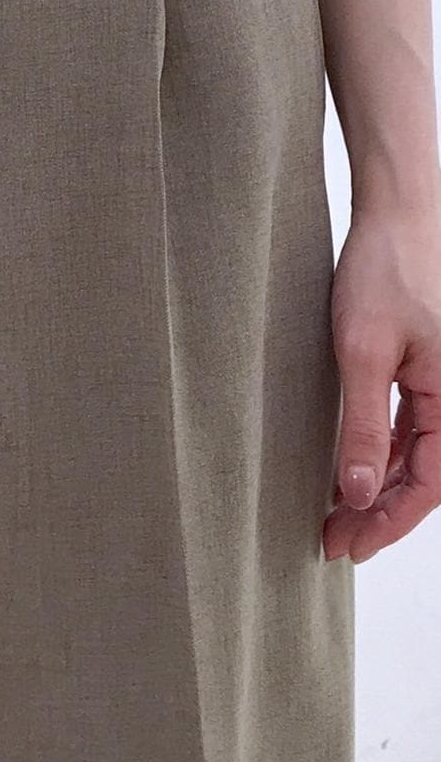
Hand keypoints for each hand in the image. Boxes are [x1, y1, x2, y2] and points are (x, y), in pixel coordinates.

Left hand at [324, 205, 440, 563]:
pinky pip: (411, 430)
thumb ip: (361, 426)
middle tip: (332, 541)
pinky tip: (351, 474)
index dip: (387, 522)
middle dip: (380, 514)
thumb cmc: (385, 270)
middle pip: (425, 477)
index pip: (429, 485)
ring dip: (378, 489)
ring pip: (417, 457)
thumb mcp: (362, 352)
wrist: (397, 214)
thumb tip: (355, 493)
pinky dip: (382, 456)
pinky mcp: (429, 372)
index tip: (347, 547)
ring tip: (334, 517)